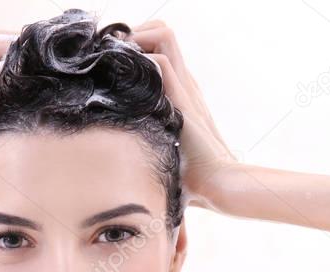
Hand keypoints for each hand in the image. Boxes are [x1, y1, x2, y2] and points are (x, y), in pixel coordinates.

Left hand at [126, 20, 237, 210]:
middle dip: (135, 33)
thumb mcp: (163, 148)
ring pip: (164, 35)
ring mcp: (186, 86)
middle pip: (162, 32)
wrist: (216, 182)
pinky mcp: (183, 99)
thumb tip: (119, 154)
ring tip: (118, 55)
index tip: (113, 58)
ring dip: (137, 37)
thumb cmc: (190, 174)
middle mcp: (185, 82)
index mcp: (181, 91)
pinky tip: (125, 75)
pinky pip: (161, 61)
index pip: (160, 47)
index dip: (136, 43)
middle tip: (114, 51)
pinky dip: (140, 59)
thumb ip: (149, 139)